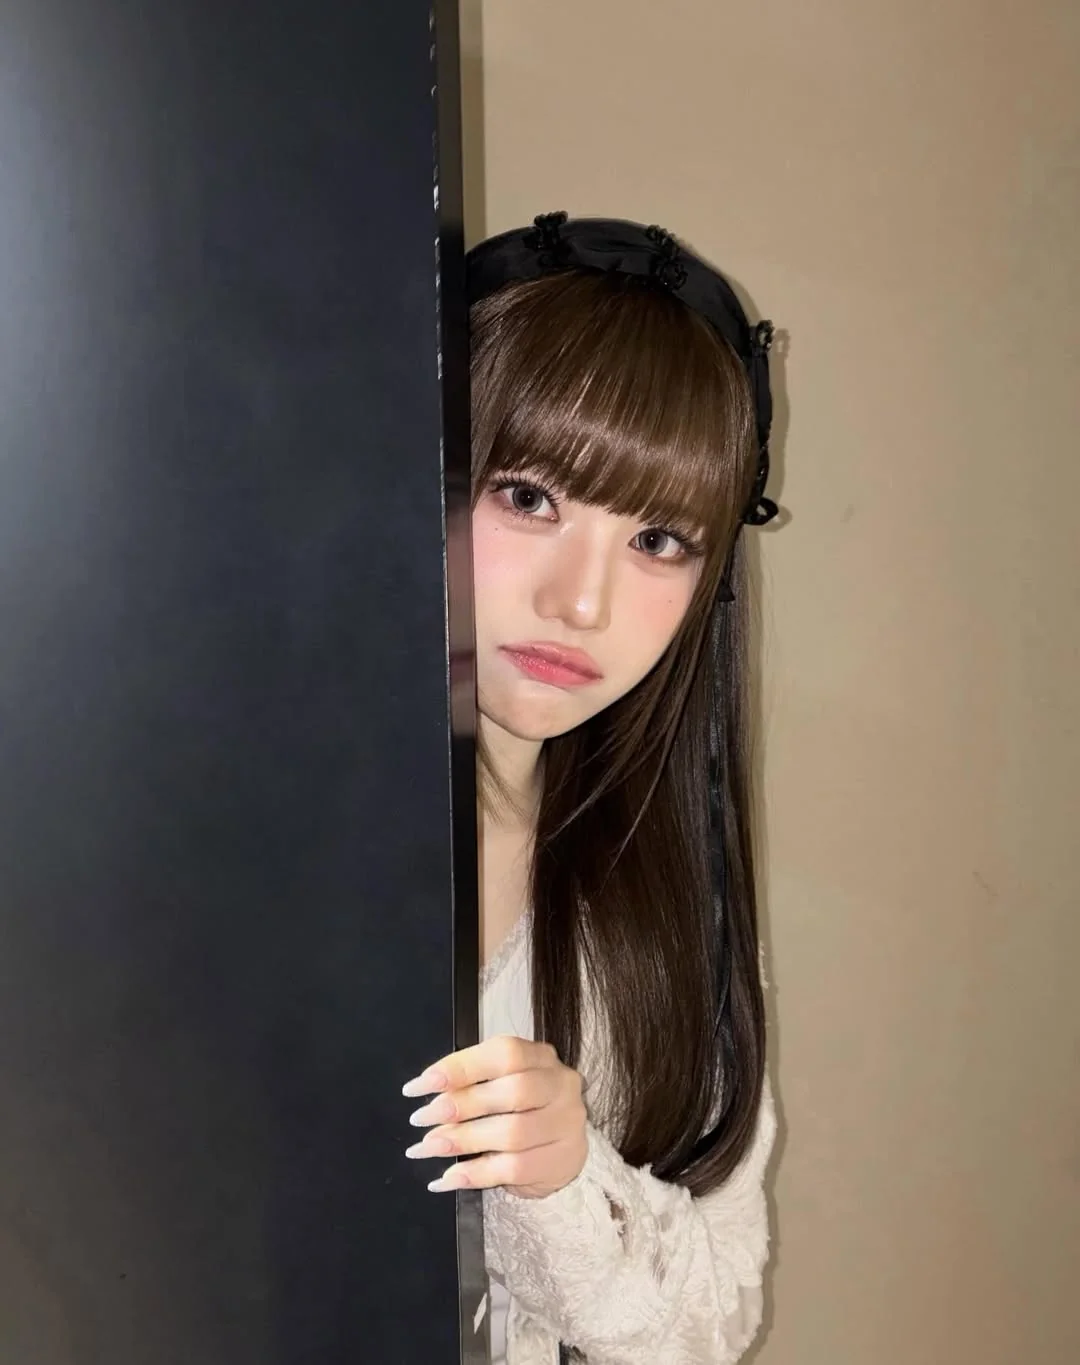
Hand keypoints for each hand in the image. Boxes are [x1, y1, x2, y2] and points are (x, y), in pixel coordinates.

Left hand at [401, 1034, 587, 1199]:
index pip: (505, 1054)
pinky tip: (450, 1177)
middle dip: (461, 1105)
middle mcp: (560, 1086)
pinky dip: (475, 1174)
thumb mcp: (501, 1084)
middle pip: (512, 1092)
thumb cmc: (523, 1109)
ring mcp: (566, 1125)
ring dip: (463, 1141)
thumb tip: (430, 1097)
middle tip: (422, 1118)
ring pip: (512, 1133)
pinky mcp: (562, 1161)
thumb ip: (472, 1084)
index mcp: (541, 1057)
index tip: (423, 1084)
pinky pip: (514, 1170)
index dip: (462, 1067)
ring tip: (429, 1146)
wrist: (561, 1147)